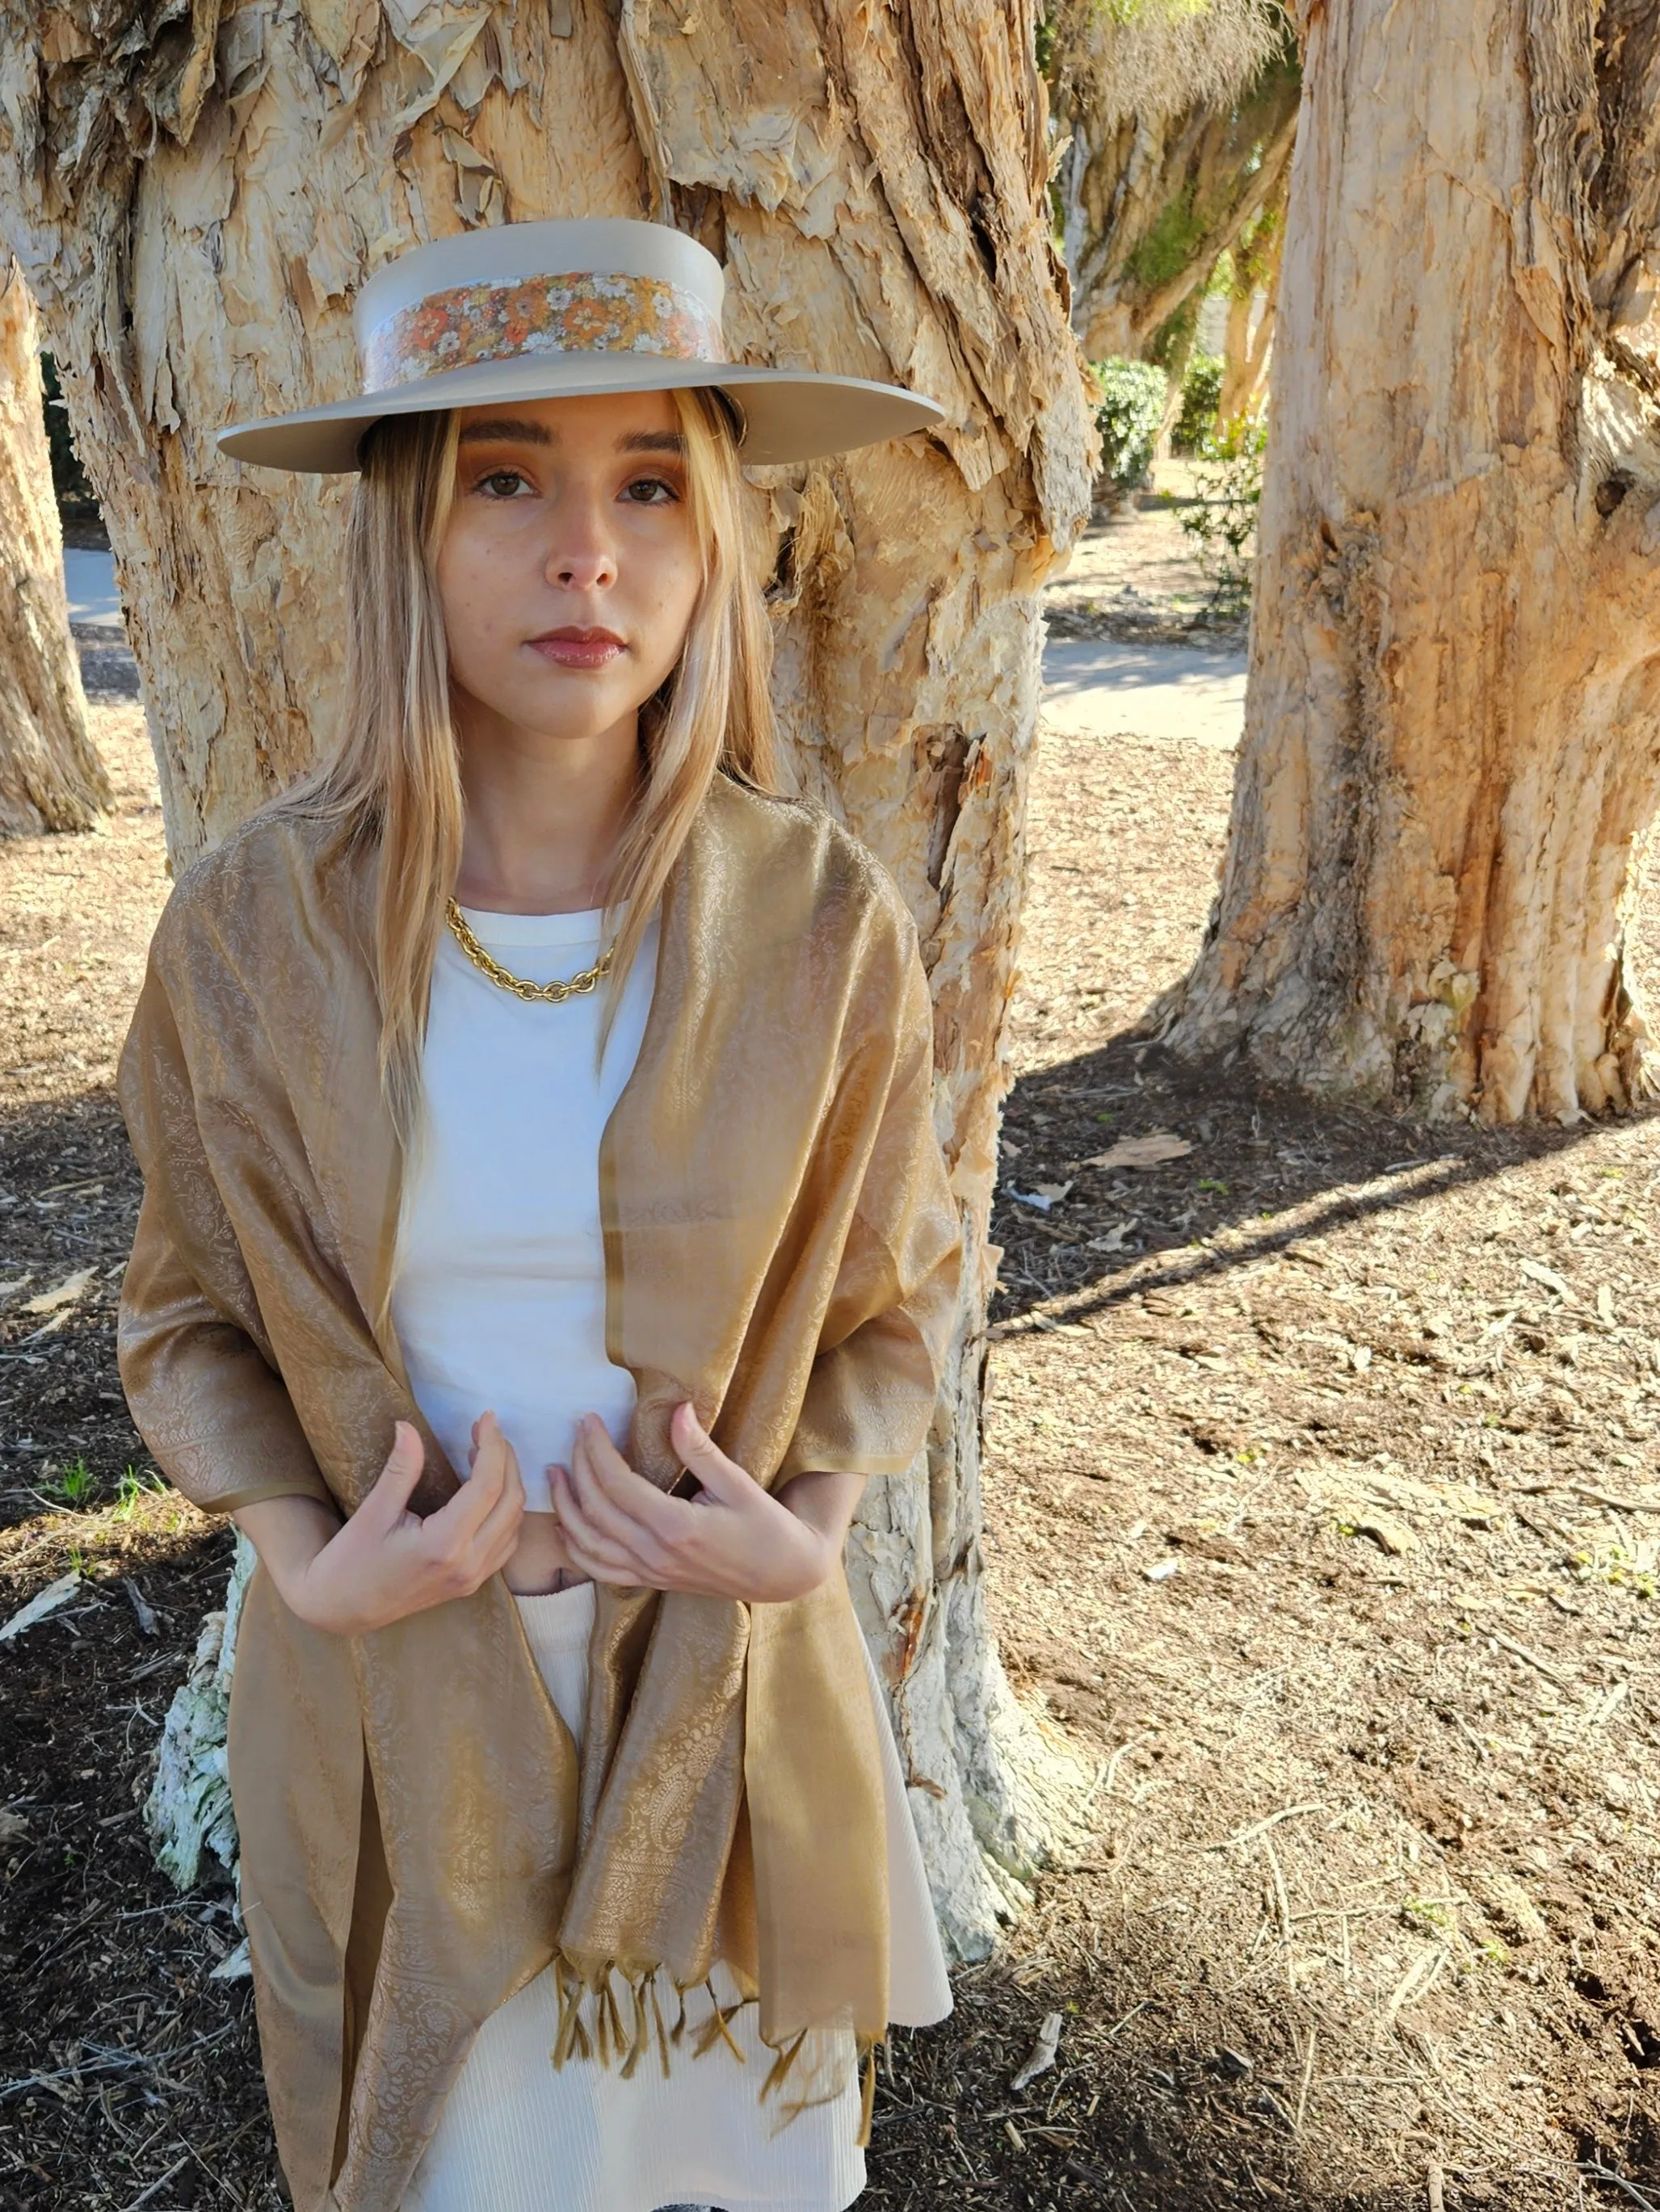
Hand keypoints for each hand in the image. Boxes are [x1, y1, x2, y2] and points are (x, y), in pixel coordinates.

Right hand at [244, 1412, 525, 1635]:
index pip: (487, 1486)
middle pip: (510, 1501)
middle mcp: (468, 1564)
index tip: (485, 1418)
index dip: (492, 1446)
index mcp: (445, 1545)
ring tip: (486, 1453)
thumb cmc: (351, 1561)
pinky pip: (507, 1542)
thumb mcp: (373, 1512)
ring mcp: (473, 1578)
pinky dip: (507, 1511)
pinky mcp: (471, 1583)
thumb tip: (407, 1426)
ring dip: (509, 1483)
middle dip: (506, 1459)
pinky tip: (489, 1491)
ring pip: (514, 1522)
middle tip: (486, 1431)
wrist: (341, 1609)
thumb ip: (401, 1469)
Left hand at [547, 1403, 851, 1603]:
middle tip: (575, 1434)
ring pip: (588, 1543)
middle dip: (578, 1467)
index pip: (617, 1483)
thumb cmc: (766, 1526)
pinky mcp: (651, 1581)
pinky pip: (600, 1570)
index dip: (595, 1449)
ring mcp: (650, 1572)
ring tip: (555, 1474)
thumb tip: (678, 1410)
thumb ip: (701, 1450)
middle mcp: (655, 1554)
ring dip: (565, 1507)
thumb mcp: (739, 1484)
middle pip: (596, 1508)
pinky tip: (565, 1526)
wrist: (782, 1574)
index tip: (587, 1419)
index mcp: (675, 1527)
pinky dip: (575, 1548)